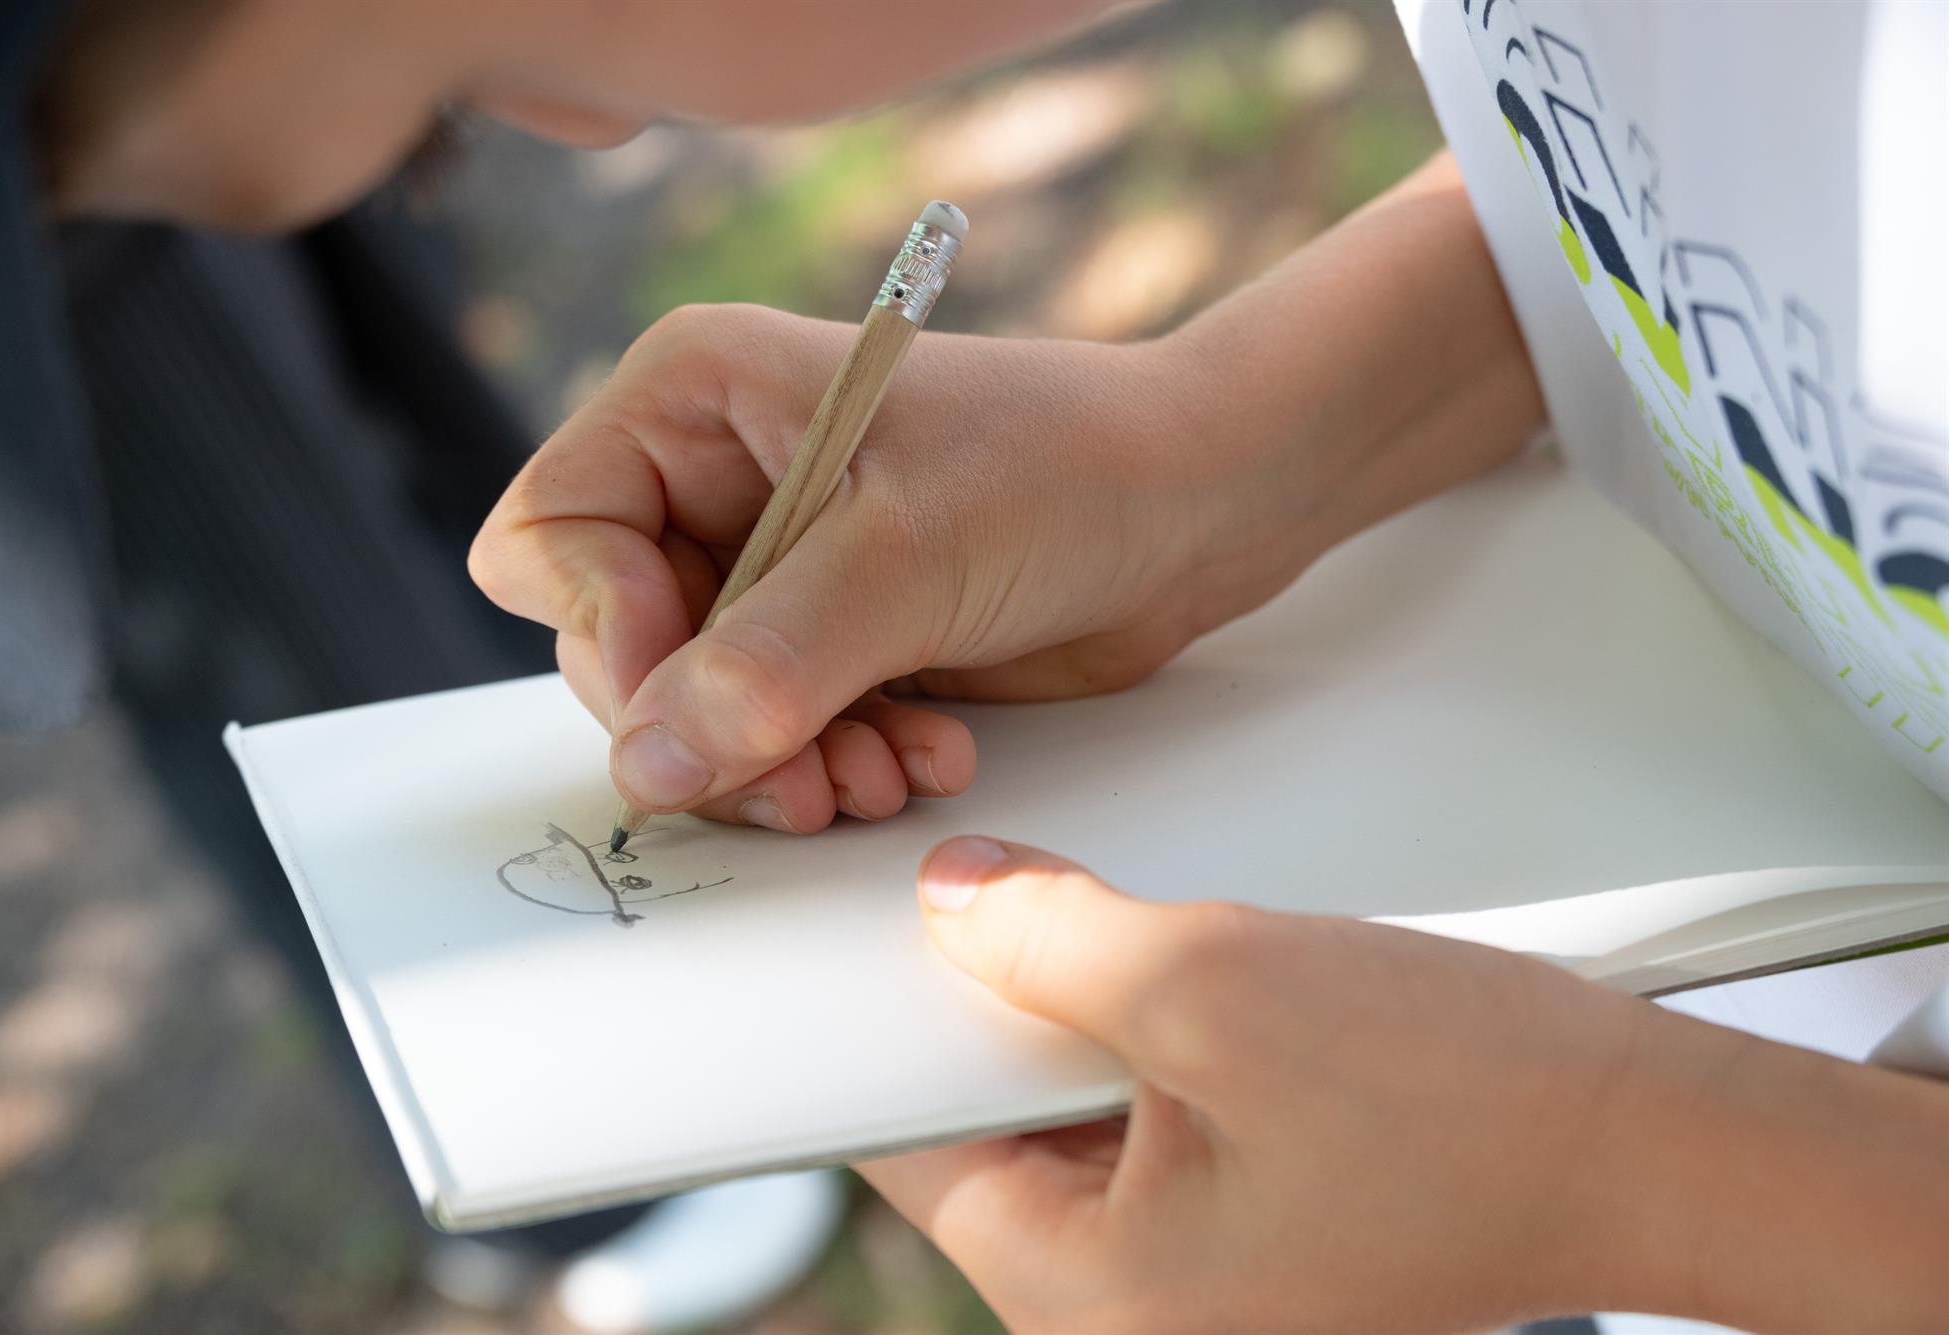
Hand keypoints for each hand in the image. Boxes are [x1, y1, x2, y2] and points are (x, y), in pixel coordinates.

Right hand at [470, 304, 1298, 832]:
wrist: (1203, 501)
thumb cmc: (1068, 466)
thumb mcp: (908, 555)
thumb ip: (770, 664)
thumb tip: (648, 766)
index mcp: (693, 399)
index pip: (554, 539)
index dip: (610, 636)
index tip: (702, 702)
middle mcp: (712, 477)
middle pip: (619, 644)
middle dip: (710, 727)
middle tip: (803, 780)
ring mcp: (772, 560)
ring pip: (698, 706)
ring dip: (781, 764)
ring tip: (878, 776)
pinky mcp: (831, 631)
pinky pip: (779, 729)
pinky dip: (838, 761)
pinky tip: (926, 754)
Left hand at [856, 837, 1692, 1333]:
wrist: (1652, 1141)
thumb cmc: (1468, 1101)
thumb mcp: (1216, 986)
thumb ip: (1048, 939)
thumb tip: (951, 900)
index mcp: (1093, 1298)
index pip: (907, 1147)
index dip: (878, 1023)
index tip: (861, 932)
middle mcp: (1129, 1314)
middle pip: (987, 1128)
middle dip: (995, 1006)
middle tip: (1007, 897)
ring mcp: (1192, 1279)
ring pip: (1067, 1116)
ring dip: (1081, 1013)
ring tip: (1133, 939)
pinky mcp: (1245, 1229)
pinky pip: (1144, 1124)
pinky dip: (1144, 1041)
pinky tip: (1188, 976)